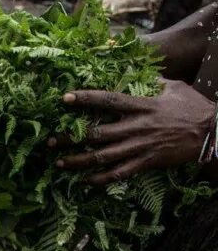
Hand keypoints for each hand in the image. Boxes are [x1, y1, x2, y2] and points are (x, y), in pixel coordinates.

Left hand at [58, 81, 216, 183]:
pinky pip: (119, 174)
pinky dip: (101, 179)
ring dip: (78, 161)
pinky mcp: (147, 162)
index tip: (64, 99)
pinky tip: (85, 181)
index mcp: (142, 105)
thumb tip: (135, 69)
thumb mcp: (173, 87)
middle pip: (97, 133)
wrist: (212, 132)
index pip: (108, 100)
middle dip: (70, 138)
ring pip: (103, 157)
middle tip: (49, 141)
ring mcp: (141, 146)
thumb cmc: (192, 107)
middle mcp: (137, 127)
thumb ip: (151, 81)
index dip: (85, 99)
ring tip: (59, 163)